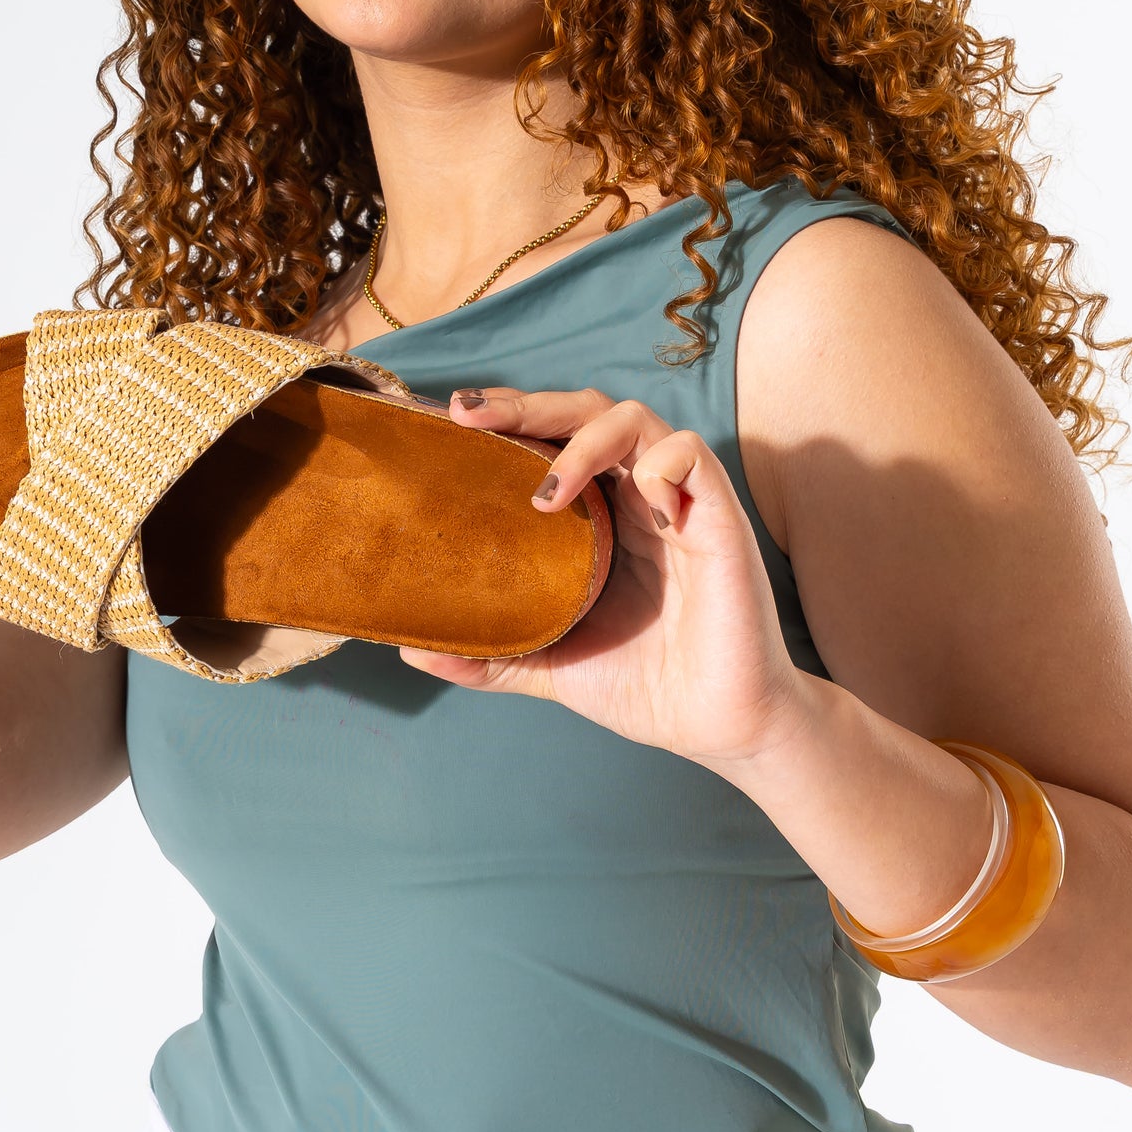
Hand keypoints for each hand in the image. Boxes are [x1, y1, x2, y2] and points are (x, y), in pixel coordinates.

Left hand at [401, 388, 810, 772]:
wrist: (716, 728)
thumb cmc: (644, 686)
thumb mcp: (550, 665)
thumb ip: (491, 655)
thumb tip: (412, 649)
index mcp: (598, 518)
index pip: (550, 438)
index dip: (506, 420)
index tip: (452, 421)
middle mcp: (634, 498)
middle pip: (583, 411)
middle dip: (526, 403)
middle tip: (471, 415)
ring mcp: (678, 503)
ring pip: (633, 417)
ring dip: (582, 438)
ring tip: (546, 492)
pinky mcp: (719, 519)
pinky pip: (691, 456)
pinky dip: (661, 465)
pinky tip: (642, 506)